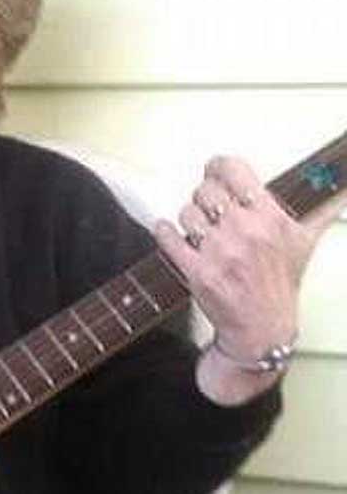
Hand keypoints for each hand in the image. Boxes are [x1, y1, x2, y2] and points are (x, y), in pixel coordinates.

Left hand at [155, 155, 343, 404]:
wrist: (261, 326)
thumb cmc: (280, 282)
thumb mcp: (303, 243)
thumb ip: (317, 213)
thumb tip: (338, 194)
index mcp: (270, 218)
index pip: (234, 171)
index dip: (218, 166)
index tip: (214, 170)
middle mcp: (244, 232)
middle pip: (205, 190)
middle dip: (204, 196)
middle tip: (208, 207)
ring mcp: (218, 252)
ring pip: (186, 213)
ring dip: (189, 218)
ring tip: (198, 228)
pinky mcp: (197, 272)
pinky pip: (169, 239)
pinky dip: (164, 231)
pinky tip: (168, 230)